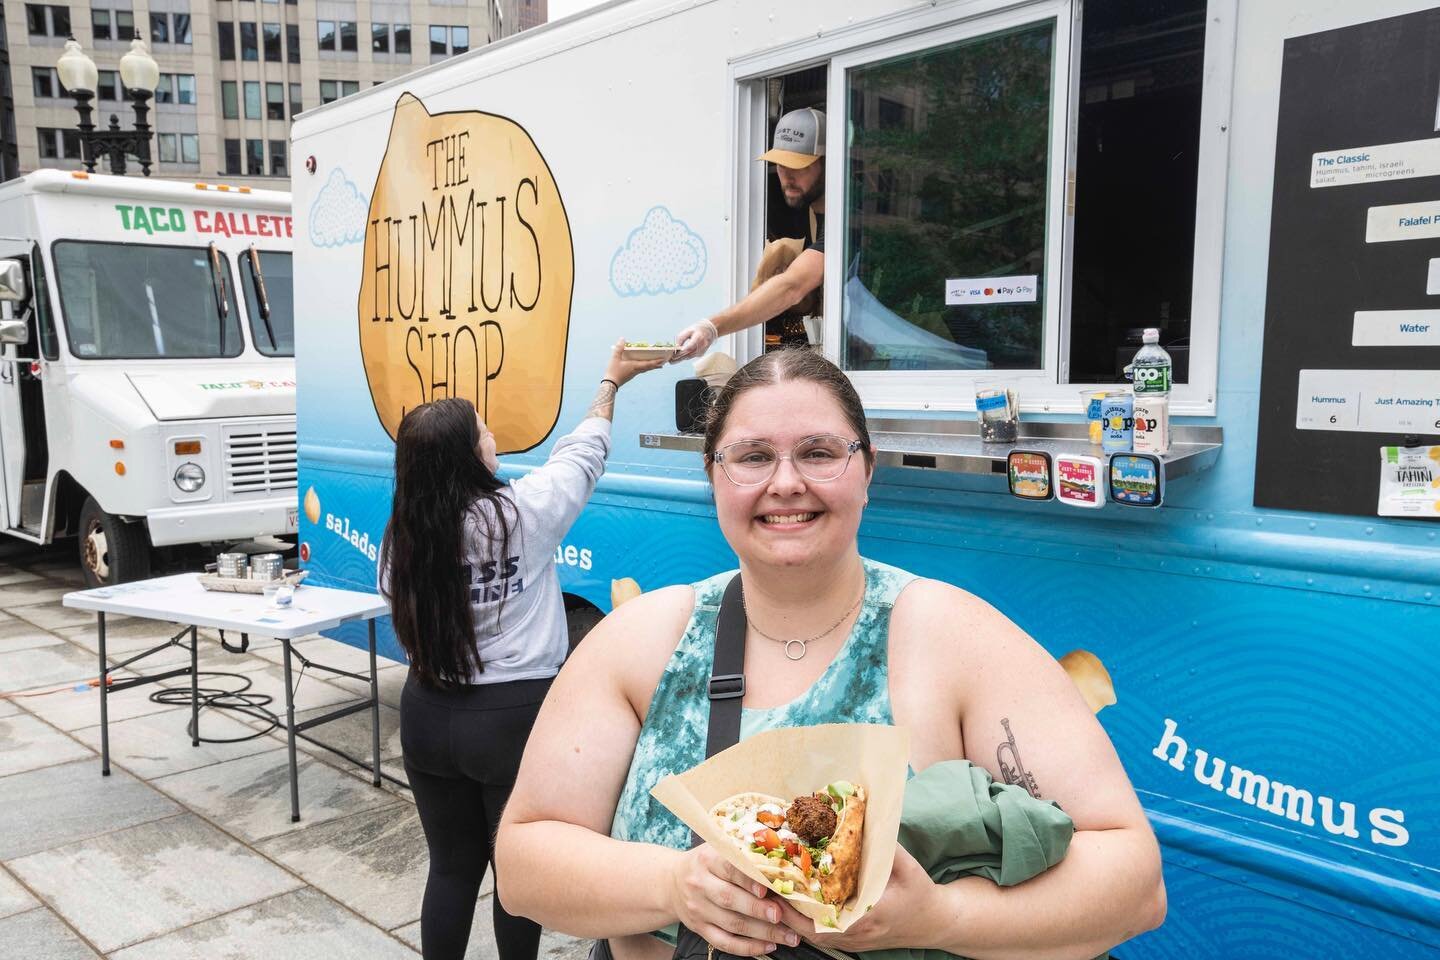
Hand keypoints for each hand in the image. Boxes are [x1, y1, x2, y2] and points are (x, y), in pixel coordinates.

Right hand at [605, 338, 667, 386]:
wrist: (610, 384)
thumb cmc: (613, 371)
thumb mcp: (615, 358)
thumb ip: (619, 348)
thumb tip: (622, 339)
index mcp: (634, 366)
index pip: (648, 364)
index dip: (656, 361)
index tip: (663, 359)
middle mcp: (636, 370)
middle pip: (649, 367)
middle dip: (657, 364)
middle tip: (663, 362)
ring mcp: (634, 374)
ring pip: (645, 369)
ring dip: (652, 366)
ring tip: (657, 365)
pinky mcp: (631, 375)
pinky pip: (641, 370)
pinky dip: (646, 368)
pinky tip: (644, 367)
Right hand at [668, 843, 802, 956]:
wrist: (672, 881)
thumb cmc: (707, 863)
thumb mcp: (718, 848)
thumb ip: (743, 853)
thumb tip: (779, 864)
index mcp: (707, 859)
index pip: (728, 868)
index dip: (748, 879)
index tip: (766, 888)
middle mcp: (700, 884)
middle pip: (730, 899)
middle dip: (758, 909)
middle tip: (781, 915)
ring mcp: (698, 909)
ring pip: (731, 924)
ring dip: (762, 932)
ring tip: (788, 936)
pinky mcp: (699, 928)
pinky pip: (724, 942)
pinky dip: (748, 947)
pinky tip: (769, 946)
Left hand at [672, 319, 718, 361]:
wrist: (708, 332)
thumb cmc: (696, 330)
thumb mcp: (687, 331)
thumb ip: (681, 339)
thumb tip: (675, 348)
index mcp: (699, 336)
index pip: (691, 346)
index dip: (682, 351)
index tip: (674, 355)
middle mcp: (702, 344)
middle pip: (689, 353)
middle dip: (679, 357)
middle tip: (670, 360)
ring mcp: (702, 350)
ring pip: (690, 356)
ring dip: (680, 359)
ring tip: (672, 361)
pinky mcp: (701, 354)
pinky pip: (691, 357)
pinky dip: (684, 357)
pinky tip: (678, 359)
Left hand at [773, 845, 936, 952]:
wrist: (936, 922)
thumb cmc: (921, 893)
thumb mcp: (905, 865)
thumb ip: (883, 845)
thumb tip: (860, 818)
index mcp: (868, 915)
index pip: (825, 916)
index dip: (799, 903)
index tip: (779, 885)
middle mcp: (855, 933)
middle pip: (809, 929)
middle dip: (784, 910)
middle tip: (762, 885)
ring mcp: (852, 941)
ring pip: (810, 935)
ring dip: (789, 916)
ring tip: (769, 892)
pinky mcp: (850, 940)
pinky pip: (819, 935)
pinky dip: (801, 921)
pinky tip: (789, 903)